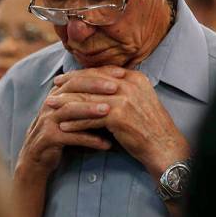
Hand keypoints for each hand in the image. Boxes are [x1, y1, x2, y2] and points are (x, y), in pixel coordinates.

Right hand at [14, 82, 113, 181]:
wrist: (37, 160)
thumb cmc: (62, 135)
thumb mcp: (73, 115)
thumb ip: (87, 101)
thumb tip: (117, 88)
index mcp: (59, 94)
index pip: (80, 76)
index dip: (100, 73)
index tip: (122, 74)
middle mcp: (51, 103)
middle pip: (73, 87)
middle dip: (95, 85)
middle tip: (116, 87)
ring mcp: (47, 120)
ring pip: (69, 110)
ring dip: (90, 110)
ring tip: (109, 111)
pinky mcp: (48, 138)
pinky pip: (70, 137)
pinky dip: (89, 139)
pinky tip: (106, 144)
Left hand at [47, 66, 189, 179]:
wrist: (164, 146)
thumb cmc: (151, 126)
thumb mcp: (140, 99)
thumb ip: (124, 89)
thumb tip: (102, 84)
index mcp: (135, 77)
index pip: (101, 71)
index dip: (81, 73)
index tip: (66, 78)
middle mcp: (129, 84)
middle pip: (91, 81)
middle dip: (70, 84)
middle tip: (54, 88)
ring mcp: (124, 99)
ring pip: (87, 99)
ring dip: (66, 103)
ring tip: (51, 106)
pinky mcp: (119, 116)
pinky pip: (90, 118)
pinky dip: (75, 122)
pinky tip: (63, 126)